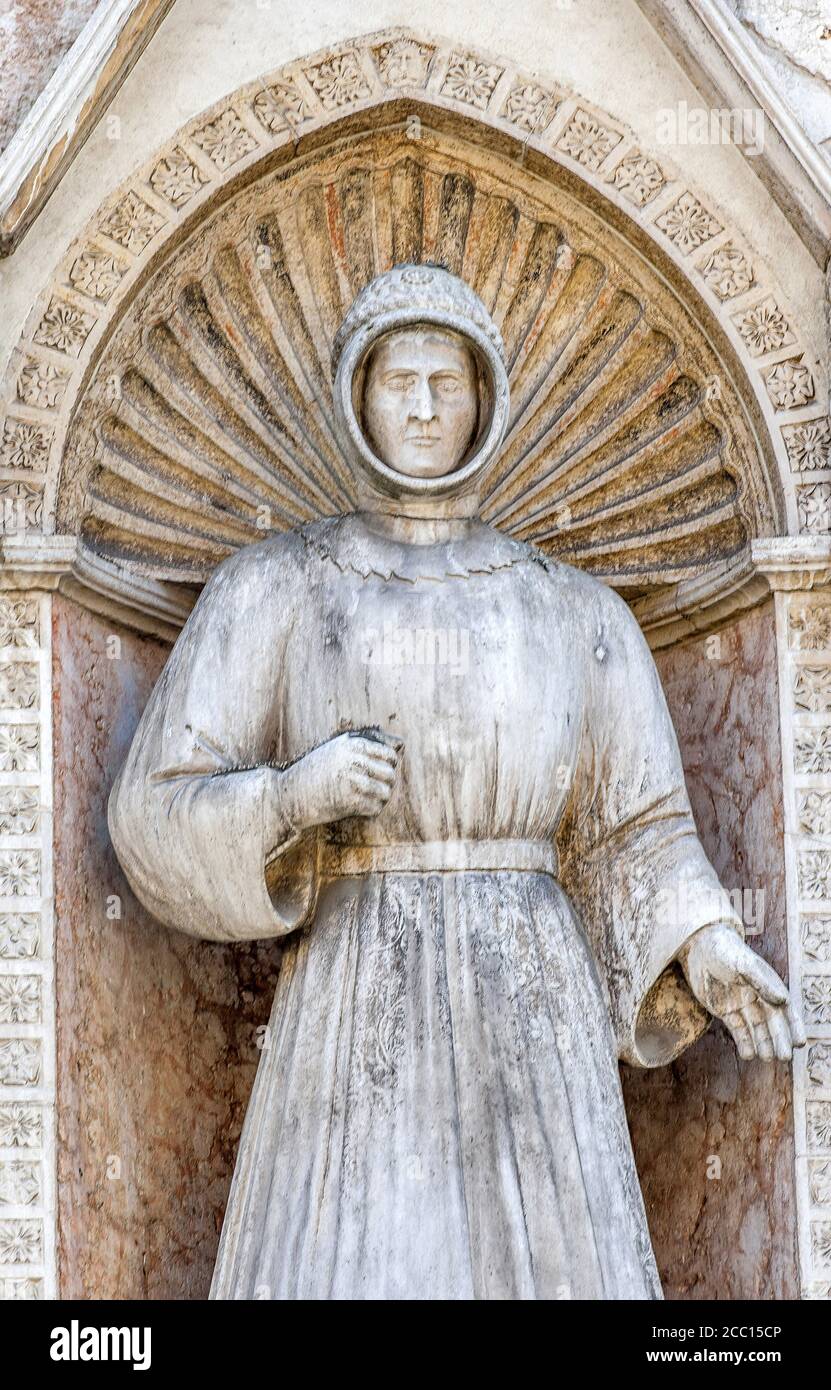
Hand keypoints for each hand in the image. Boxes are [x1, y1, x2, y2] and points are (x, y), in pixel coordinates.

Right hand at [279, 728, 401, 831]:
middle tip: (375, 787)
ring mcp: (351, 781)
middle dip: (386, 782)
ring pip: (385, 791)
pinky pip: (375, 807)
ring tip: (368, 798)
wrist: (289, 795)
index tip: (381, 770)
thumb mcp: (338, 748)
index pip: (389, 754)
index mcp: (352, 744)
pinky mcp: (348, 801)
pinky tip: (361, 807)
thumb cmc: (316, 770)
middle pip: (390, 773)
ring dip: (380, 797)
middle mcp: (353, 760)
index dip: (389, 764)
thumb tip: (401, 744)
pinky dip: (372, 810)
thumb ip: (368, 743)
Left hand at [679, 922, 805, 1060]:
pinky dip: (744, 1042)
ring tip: (766, 1058)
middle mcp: (757, 996)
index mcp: (766, 984)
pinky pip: (738, 1029)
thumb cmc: (725, 950)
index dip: (793, 1026)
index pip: (785, 1009)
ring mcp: (741, 1004)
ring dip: (763, 1044)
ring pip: (756, 1029)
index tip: (799, 1042)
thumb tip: (783, 1000)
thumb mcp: (743, 964)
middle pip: (771, 1023)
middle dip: (779, 1040)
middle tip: (784, 1057)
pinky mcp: (725, 1010)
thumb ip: (761, 982)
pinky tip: (748, 1055)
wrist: (698, 946)